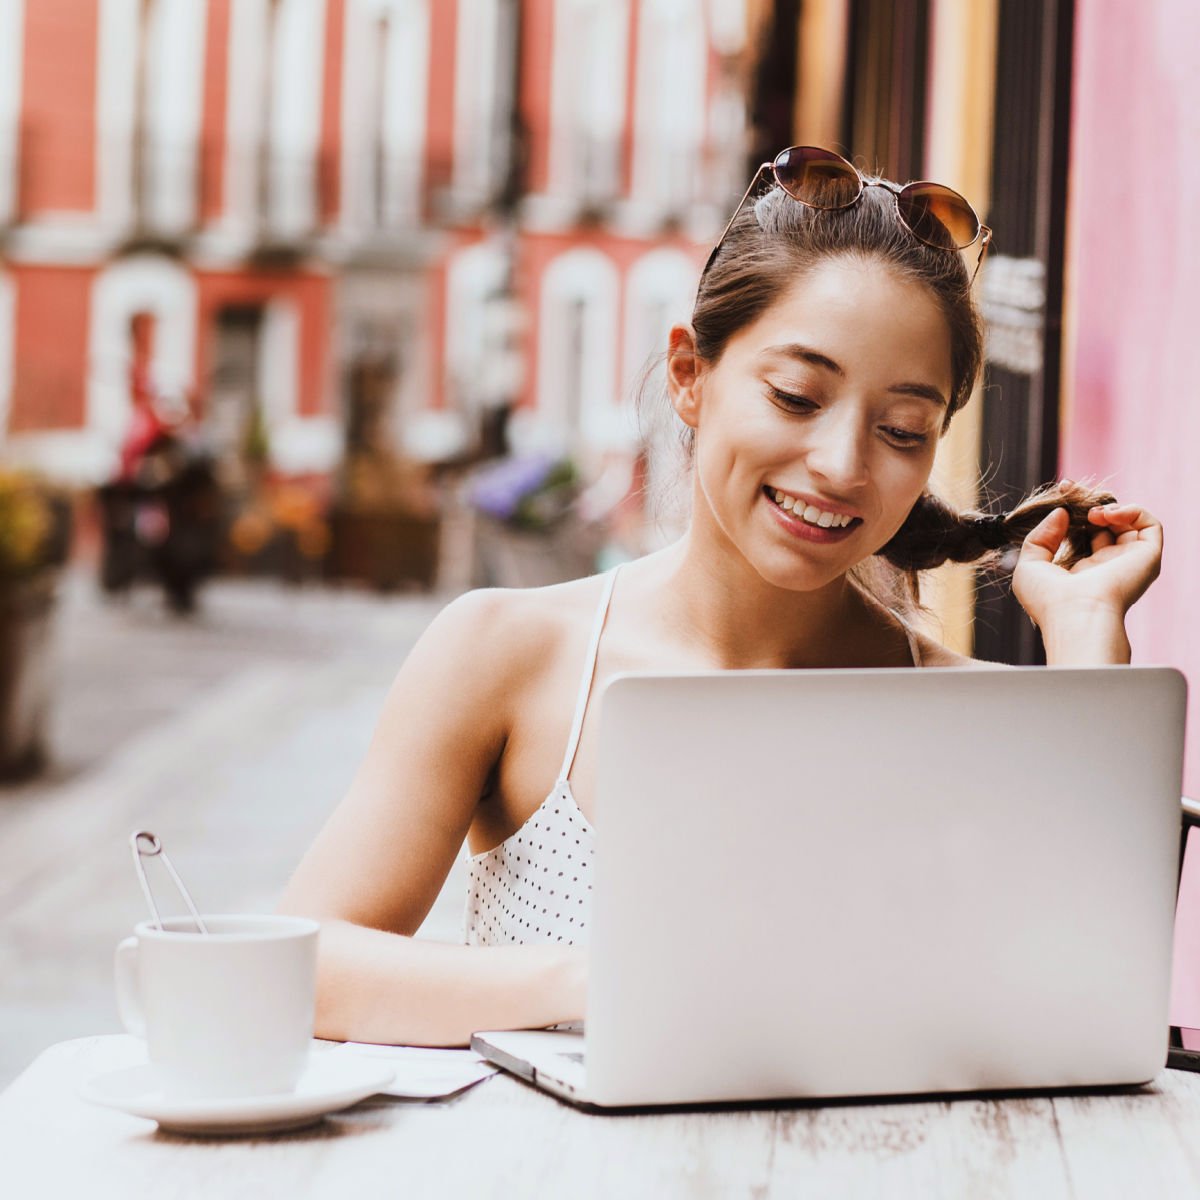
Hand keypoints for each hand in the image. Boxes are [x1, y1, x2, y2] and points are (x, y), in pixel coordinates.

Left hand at [1011, 503, 1162, 633]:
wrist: (1076, 616)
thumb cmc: (1049, 599)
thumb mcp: (1030, 564)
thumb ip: (1041, 536)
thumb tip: (1060, 512)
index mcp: (1082, 570)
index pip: (1084, 531)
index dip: (1074, 508)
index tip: (1063, 489)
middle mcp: (1107, 565)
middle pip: (1105, 522)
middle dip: (1089, 502)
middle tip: (1071, 489)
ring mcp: (1128, 560)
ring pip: (1128, 522)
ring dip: (1109, 507)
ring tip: (1090, 513)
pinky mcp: (1148, 556)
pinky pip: (1150, 524)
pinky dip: (1132, 511)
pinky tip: (1107, 515)